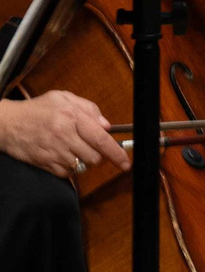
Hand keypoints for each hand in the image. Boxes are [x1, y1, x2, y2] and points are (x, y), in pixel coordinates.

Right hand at [0, 89, 127, 178]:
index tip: (125, 163)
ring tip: (74, 148)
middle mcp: (64, 136)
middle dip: (99, 155)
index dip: (117, 153)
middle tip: (91, 146)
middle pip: (95, 157)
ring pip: (82, 166)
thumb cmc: (37, 109)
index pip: (101, 140)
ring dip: (84, 160)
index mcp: (71, 118)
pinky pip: (67, 173)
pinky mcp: (44, 163)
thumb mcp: (63, 98)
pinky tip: (63, 155)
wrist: (7, 124)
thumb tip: (107, 126)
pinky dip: (70, 168)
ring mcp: (53, 152)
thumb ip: (89, 109)